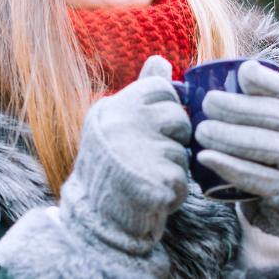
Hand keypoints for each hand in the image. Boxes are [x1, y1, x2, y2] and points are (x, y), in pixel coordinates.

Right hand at [59, 55, 191, 254]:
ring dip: (173, 166)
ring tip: (147, 176)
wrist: (95, 220)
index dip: (165, 109)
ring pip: (183, 149)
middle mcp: (122, 124)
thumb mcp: (118, 122)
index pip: (162, 88)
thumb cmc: (111, 166)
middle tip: (148, 155)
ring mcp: (138, 152)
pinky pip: (183, 178)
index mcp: (113, 107)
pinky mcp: (156, 180)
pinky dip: (174, 191)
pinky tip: (152, 195)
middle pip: (178, 116)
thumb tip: (160, 59)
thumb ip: (142, 91)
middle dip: (173, 138)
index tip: (151, 128)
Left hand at [195, 60, 278, 239]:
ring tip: (201, 130)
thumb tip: (244, 66)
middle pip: (278, 118)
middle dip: (241, 108)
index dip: (270, 80)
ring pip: (267, 147)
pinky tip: (205, 157)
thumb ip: (270, 92)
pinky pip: (257, 178)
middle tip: (208, 102)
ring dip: (231, 138)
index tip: (243, 73)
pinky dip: (229, 167)